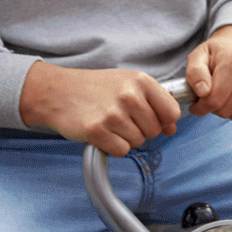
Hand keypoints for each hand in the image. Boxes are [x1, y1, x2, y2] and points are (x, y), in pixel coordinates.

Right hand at [18, 62, 178, 156]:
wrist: (59, 92)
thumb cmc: (96, 87)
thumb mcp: (128, 84)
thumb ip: (154, 103)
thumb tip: (172, 128)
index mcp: (141, 80)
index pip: (172, 112)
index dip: (164, 120)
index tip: (152, 118)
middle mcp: (129, 96)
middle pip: (155, 130)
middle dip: (142, 130)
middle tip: (123, 119)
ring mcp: (113, 114)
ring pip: (138, 142)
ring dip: (126, 138)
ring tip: (111, 123)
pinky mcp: (97, 131)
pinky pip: (122, 150)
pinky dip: (113, 146)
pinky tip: (103, 133)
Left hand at [185, 24, 231, 125]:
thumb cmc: (219, 53)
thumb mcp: (199, 56)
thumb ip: (195, 73)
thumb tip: (203, 92)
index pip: (214, 99)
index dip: (201, 106)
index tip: (198, 102)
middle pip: (226, 110)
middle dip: (216, 107)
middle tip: (216, 94)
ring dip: (231, 111)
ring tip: (229, 94)